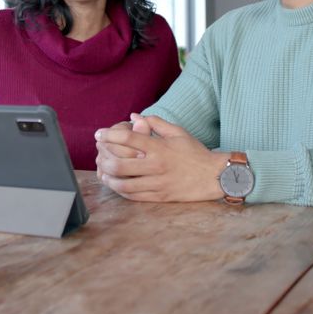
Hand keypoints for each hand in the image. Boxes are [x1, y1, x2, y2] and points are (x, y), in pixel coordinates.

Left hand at [95, 114, 227, 201]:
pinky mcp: (159, 197)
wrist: (214, 176)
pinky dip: (120, 190)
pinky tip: (116, 184)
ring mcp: (157, 184)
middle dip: (103, 159)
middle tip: (98, 154)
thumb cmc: (195, 152)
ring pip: (123, 184)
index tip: (99, 134)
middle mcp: (156, 166)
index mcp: (159, 148)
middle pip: (119, 164)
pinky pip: (133, 196)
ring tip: (103, 171)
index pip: (127, 139)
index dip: (109, 135)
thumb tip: (134, 116)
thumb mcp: (178, 132)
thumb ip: (155, 123)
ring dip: (108, 178)